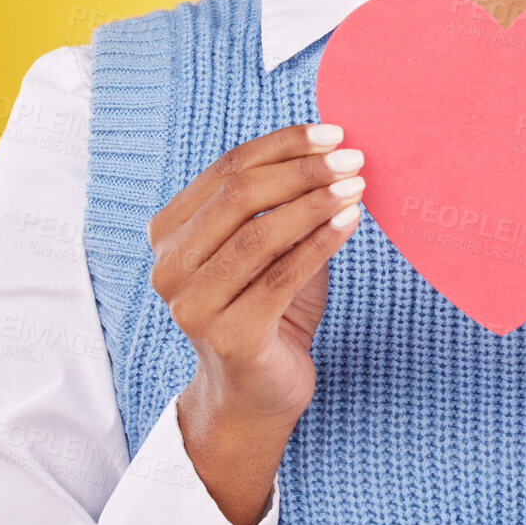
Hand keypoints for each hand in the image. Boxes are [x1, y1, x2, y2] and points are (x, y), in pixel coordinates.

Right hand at [147, 122, 364, 434]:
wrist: (256, 391)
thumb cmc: (266, 305)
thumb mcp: (270, 244)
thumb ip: (284, 200)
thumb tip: (331, 148)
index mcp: (169, 232)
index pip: (227, 169)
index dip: (283, 145)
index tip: (333, 133)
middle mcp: (169, 267)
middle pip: (238, 197)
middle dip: (302, 171)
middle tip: (352, 158)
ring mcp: (192, 305)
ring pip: (259, 236)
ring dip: (314, 204)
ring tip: (356, 187)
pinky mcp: (228, 337)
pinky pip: (281, 277)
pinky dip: (321, 243)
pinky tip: (350, 222)